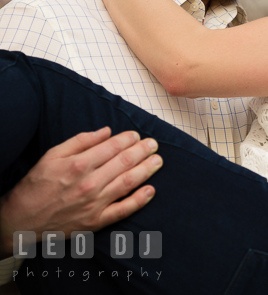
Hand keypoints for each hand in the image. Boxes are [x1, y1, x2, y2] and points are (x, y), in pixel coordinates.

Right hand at [0, 128, 162, 255]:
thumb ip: (81, 140)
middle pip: (123, 163)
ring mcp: (94, 205)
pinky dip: (139, 200)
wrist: (22, 220)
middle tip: (153, 144)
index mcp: (78, 165)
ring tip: (158, 160)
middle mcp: (89, 184)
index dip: (128, 139)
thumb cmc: (37, 185)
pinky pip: (122, 211)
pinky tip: (151, 190)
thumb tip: (106, 131)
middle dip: (142, 151)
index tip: (137, 135)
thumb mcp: (53, 154)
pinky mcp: (95, 222)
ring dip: (146, 170)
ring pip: (127, 183)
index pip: (112, 147)